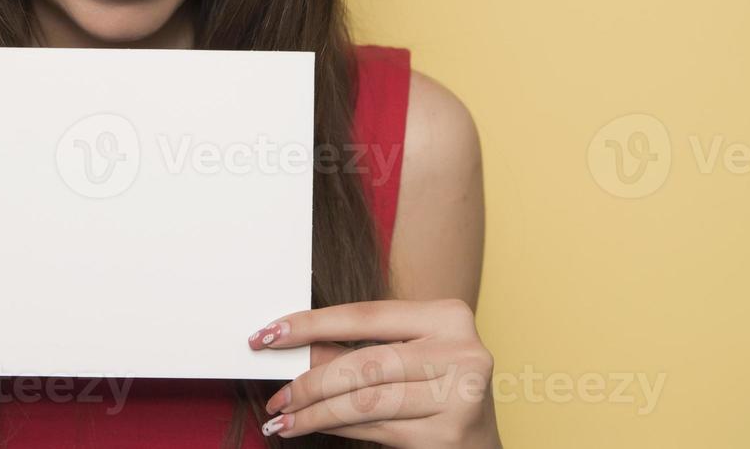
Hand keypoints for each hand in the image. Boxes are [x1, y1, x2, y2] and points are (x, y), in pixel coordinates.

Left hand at [247, 299, 499, 447]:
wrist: (480, 443)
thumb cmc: (436, 389)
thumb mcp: (404, 356)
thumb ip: (356, 348)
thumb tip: (293, 346)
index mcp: (449, 316)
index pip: (366, 315)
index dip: (312, 324)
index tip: (269, 333)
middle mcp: (461, 352)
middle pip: (365, 363)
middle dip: (310, 380)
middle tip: (276, 394)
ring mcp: (459, 396)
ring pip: (366, 401)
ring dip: (316, 412)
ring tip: (284, 418)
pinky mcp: (447, 435)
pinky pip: (375, 428)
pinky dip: (337, 428)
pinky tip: (313, 427)